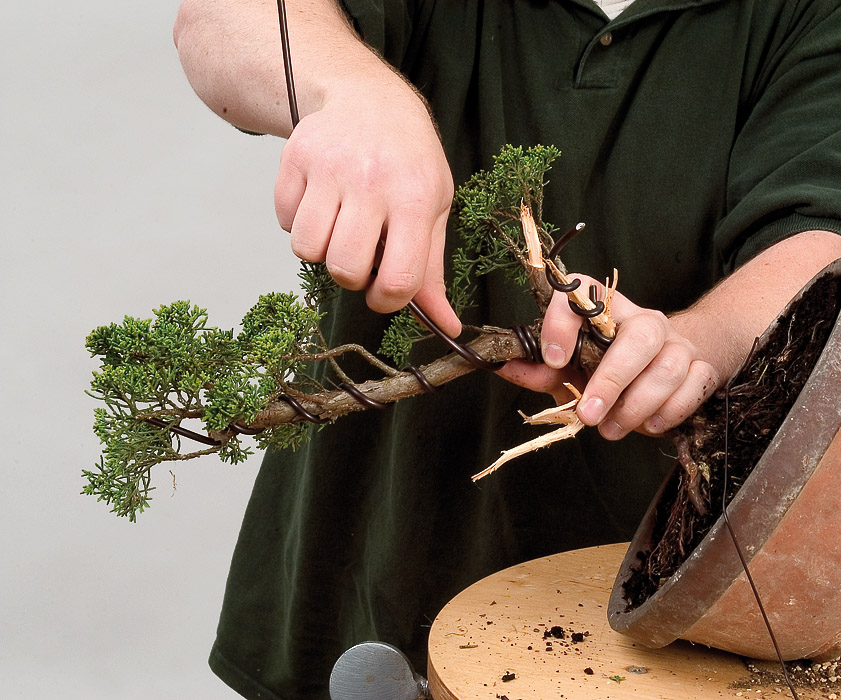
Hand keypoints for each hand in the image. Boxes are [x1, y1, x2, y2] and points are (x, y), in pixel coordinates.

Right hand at [274, 78, 461, 337]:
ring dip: (321, 250)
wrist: (370, 100)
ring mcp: (329, 167)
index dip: (387, 301)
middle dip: (350, 277)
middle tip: (360, 253)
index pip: (401, 279)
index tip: (384, 291)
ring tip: (339, 226)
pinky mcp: (294, 158)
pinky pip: (283, 221)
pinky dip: (297, 223)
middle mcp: (372, 180)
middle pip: (344, 269)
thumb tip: (448, 328)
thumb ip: (432, 272)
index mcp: (416, 198)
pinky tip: (319, 202)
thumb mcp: (434, 210)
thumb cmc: (409, 163)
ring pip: (306, 249)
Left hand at [497, 275, 720, 439]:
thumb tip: (505, 367)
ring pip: (667, 368)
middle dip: (612, 381)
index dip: (564, 322)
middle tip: (589, 415)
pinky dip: (669, 412)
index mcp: (604, 308)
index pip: (584, 292)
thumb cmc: (606, 367)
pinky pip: (693, 387)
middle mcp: (643, 318)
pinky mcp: (701, 366)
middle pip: (640, 337)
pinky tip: (648, 425)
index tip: (552, 360)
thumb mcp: (569, 368)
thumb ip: (540, 370)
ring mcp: (676, 342)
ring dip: (636, 406)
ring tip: (610, 428)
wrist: (668, 367)